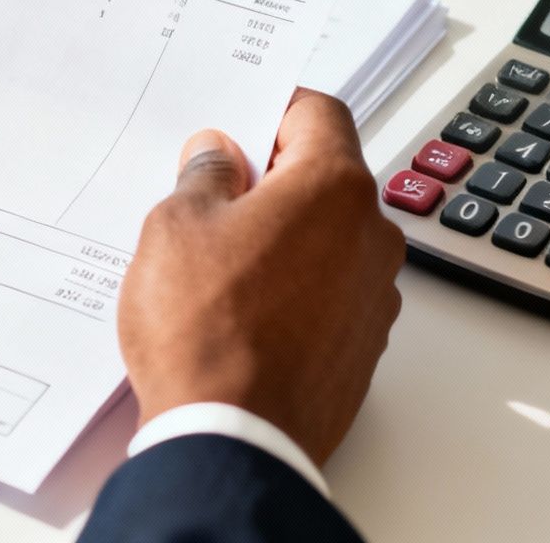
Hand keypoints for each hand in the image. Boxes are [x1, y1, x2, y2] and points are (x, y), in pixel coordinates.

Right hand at [118, 89, 405, 466]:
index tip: (238, 122)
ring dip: (283, 236)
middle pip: (325, 177)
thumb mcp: (176, 227)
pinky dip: (293, 288)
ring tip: (218, 265)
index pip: (319, 112)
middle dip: (271, 178)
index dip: (273, 108)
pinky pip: (329, 293)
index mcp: (333, 187)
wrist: (232, 441)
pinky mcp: (362, 347)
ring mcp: (373, 296)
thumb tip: (220, 156)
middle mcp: (370, 236)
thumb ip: (205, 176)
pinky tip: (241, 311)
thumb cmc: (206, 331)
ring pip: (327, 238)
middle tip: (210, 196)